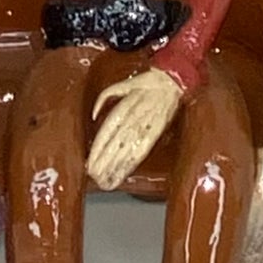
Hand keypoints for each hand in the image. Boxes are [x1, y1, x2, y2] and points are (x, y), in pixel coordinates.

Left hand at [87, 66, 184, 189]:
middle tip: (94, 177)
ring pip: (128, 150)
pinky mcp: (156, 133)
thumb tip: (94, 115)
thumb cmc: (147, 83)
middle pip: (116, 144)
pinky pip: (142, 151)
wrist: (172, 81)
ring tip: (106, 181)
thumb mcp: (124, 84)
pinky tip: (124, 173)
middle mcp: (135, 119)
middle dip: (104, 162)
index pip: (108, 131)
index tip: (90, 162)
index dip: (98, 148)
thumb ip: (106, 96)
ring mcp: (146, 127)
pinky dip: (131, 163)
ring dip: (116, 167)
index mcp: (126, 106)